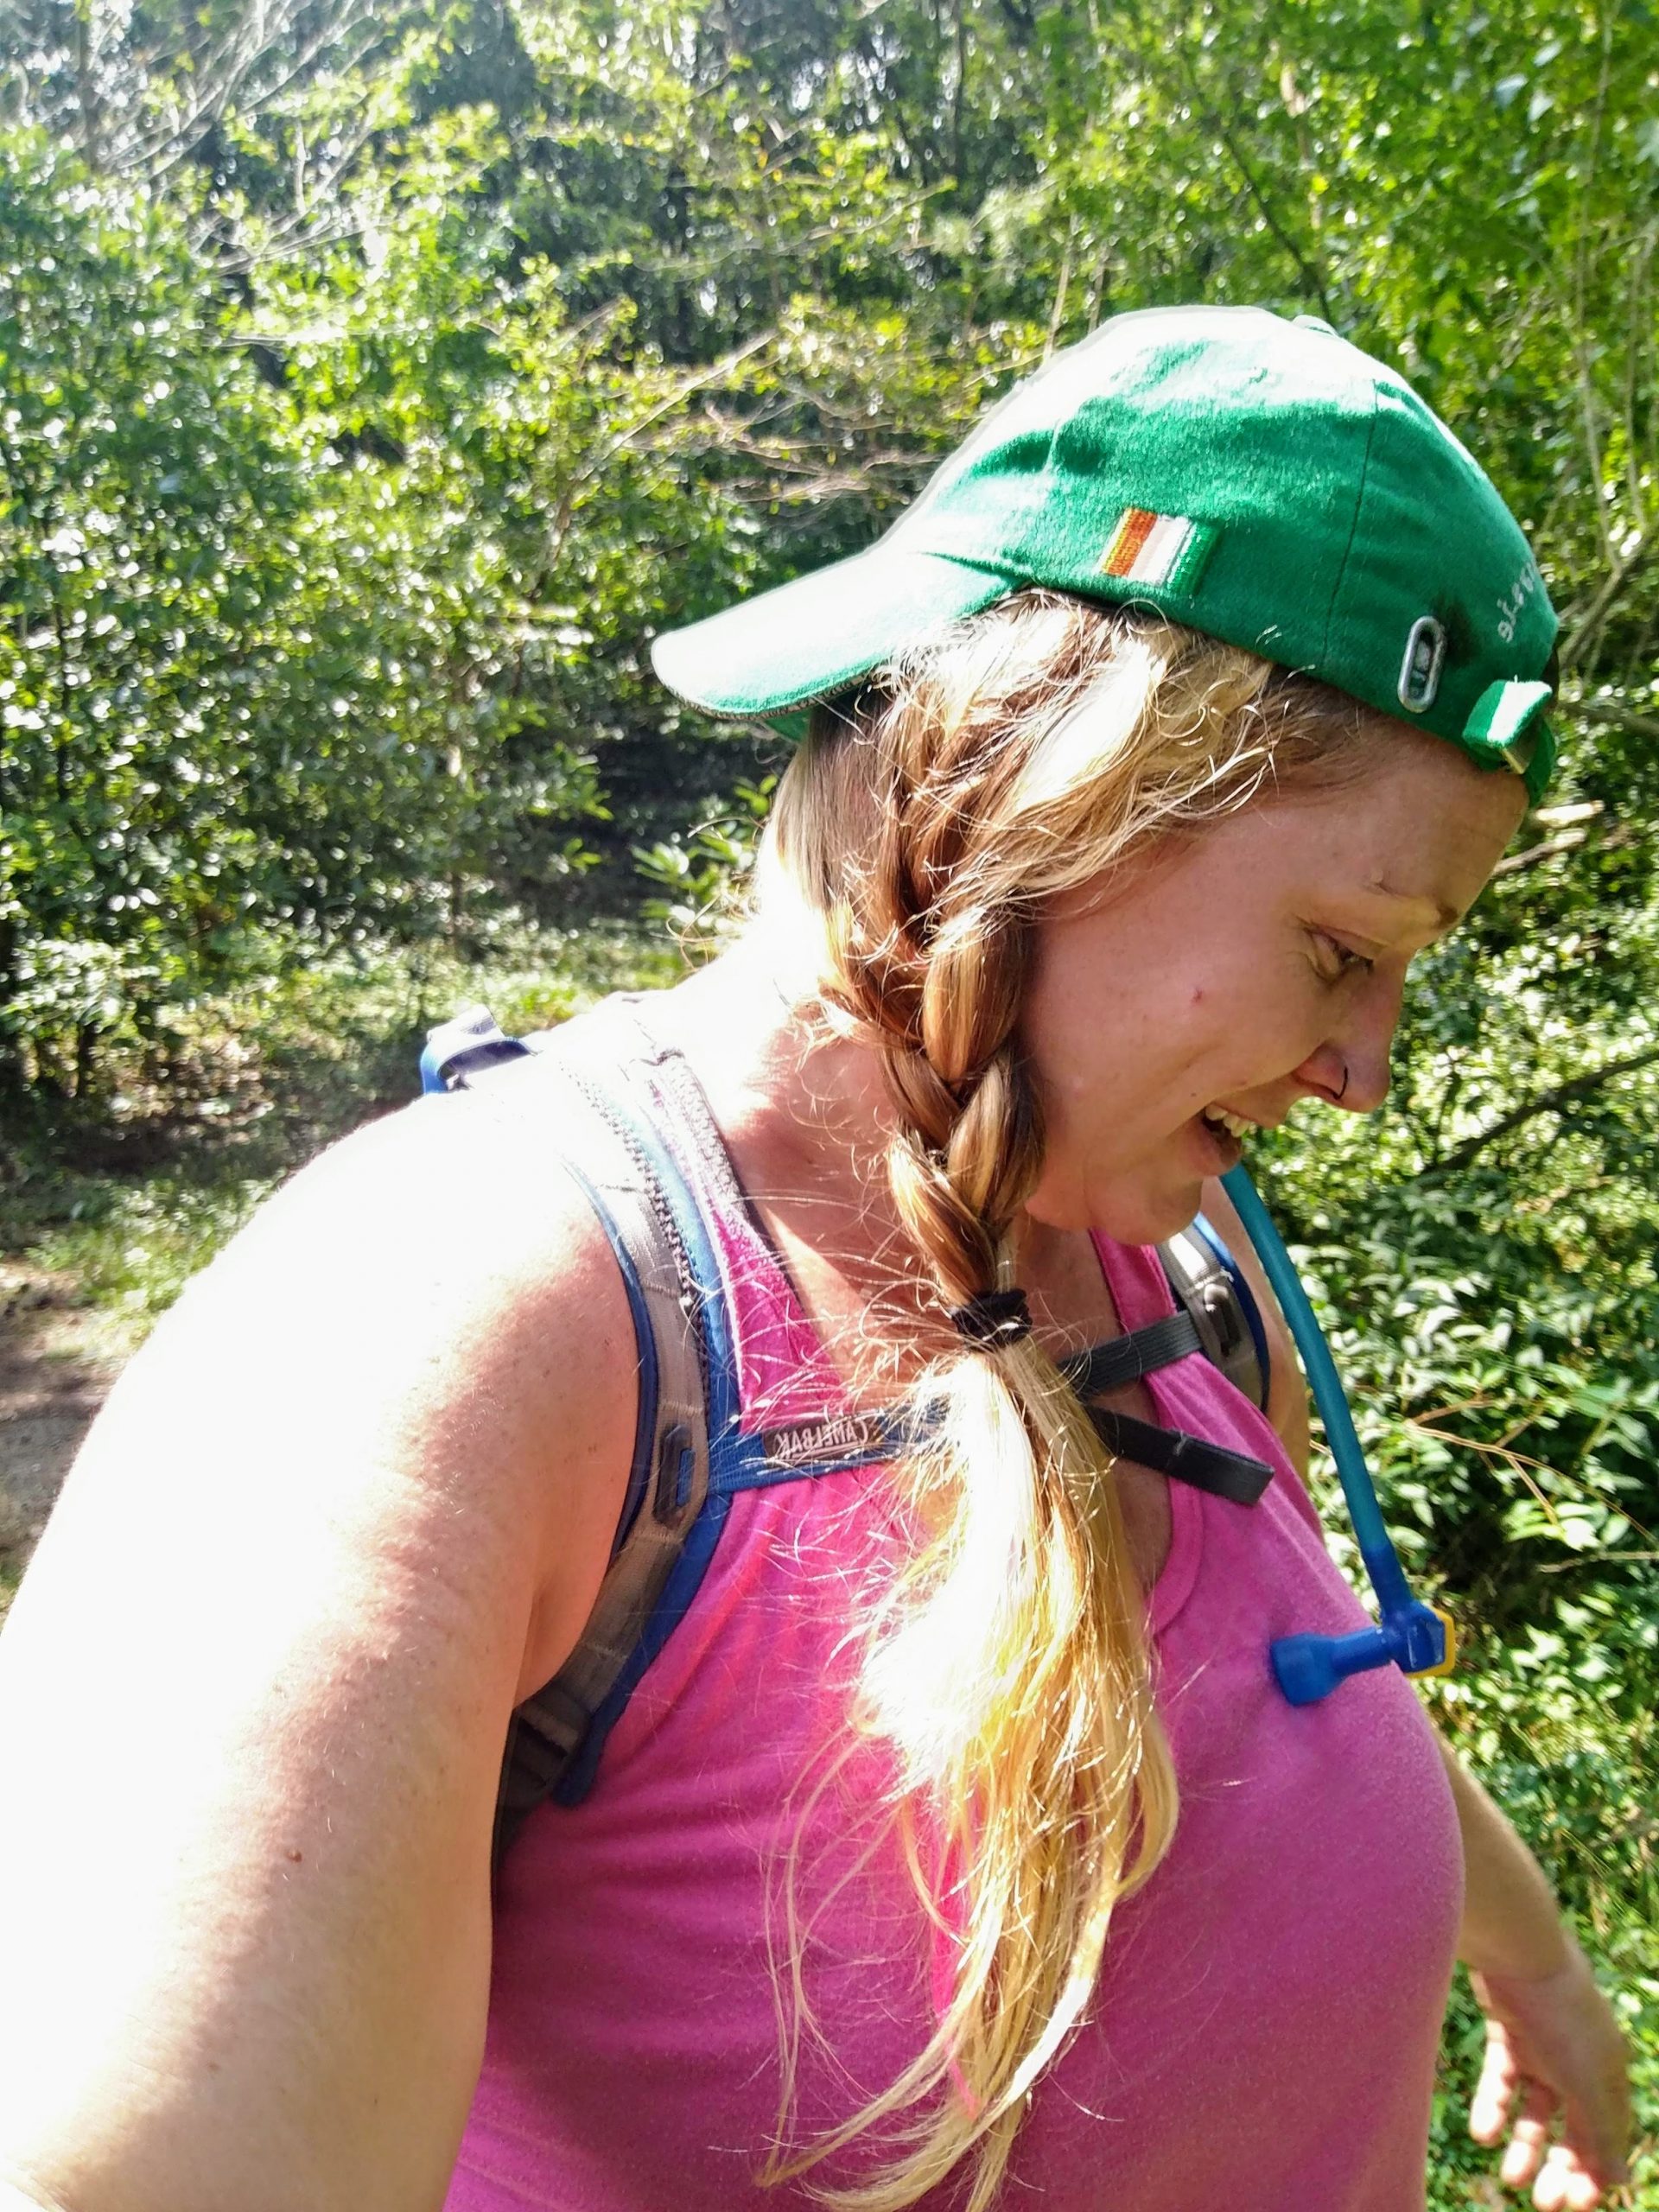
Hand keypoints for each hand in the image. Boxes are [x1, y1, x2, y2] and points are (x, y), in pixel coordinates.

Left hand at [1468, 1942, 1632, 2207]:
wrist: (1518, 1951)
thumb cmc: (1562, 2017)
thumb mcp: (1588, 2082)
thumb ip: (1602, 2132)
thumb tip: (1616, 2181)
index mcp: (1609, 2074)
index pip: (1608, 2134)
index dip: (1595, 2171)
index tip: (1576, 2205)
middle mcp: (1579, 2061)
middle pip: (1574, 2125)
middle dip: (1561, 2165)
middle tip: (1542, 2202)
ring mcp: (1543, 2045)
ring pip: (1537, 2107)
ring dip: (1526, 2144)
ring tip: (1509, 2177)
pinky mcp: (1510, 2030)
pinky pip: (1504, 2078)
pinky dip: (1494, 2106)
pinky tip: (1482, 2134)